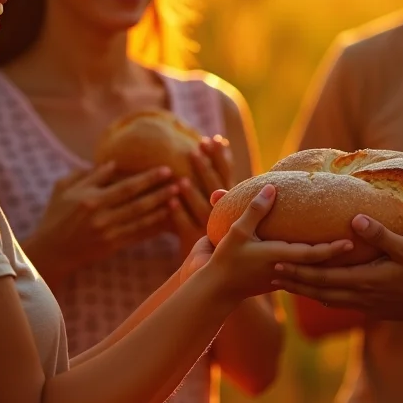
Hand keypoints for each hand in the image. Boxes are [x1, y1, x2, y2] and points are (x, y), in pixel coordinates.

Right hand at [27, 162, 177, 276]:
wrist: (50, 251)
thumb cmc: (55, 214)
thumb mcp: (64, 189)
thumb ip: (89, 175)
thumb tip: (113, 163)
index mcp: (90, 199)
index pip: (126, 187)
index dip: (148, 179)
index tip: (166, 169)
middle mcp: (101, 217)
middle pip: (138, 203)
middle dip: (161, 192)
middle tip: (180, 182)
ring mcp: (107, 233)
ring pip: (140, 220)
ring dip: (161, 210)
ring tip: (178, 199)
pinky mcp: (111, 246)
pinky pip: (137, 235)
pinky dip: (152, 228)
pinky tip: (166, 220)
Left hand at [170, 137, 232, 254]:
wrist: (210, 263)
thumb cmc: (216, 224)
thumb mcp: (221, 199)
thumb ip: (219, 173)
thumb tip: (221, 142)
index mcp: (231, 202)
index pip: (227, 175)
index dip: (220, 157)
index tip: (213, 139)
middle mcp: (224, 214)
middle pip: (214, 188)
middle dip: (204, 169)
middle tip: (194, 150)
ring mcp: (209, 229)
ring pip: (200, 209)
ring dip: (191, 193)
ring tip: (181, 180)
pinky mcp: (193, 241)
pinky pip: (185, 226)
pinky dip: (178, 214)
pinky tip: (171, 202)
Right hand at [183, 185, 354, 303]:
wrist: (217, 290)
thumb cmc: (226, 259)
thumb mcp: (237, 231)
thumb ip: (256, 210)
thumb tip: (272, 187)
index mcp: (278, 258)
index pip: (312, 255)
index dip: (332, 249)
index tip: (351, 242)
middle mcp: (286, 270)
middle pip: (320, 264)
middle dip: (340, 256)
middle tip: (361, 246)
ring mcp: (285, 279)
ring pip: (314, 272)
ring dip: (332, 264)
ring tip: (352, 254)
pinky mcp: (281, 282)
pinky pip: (305, 276)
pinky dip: (318, 270)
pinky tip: (328, 266)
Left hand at [271, 215, 402, 327]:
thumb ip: (382, 235)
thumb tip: (356, 218)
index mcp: (365, 281)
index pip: (322, 276)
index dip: (297, 270)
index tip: (275, 262)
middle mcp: (360, 296)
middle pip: (318, 290)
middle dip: (293, 282)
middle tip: (269, 274)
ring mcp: (366, 305)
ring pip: (327, 299)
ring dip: (305, 290)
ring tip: (287, 282)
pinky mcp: (372, 309)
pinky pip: (340, 302)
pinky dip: (323, 296)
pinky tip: (320, 291)